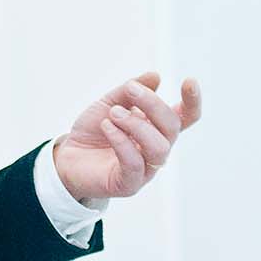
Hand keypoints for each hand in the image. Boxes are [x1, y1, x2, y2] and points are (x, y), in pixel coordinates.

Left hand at [53, 72, 201, 202]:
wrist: (68, 156)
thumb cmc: (94, 130)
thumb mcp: (110, 103)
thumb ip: (130, 91)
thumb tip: (155, 76)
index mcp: (157, 128)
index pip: (185, 117)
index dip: (192, 101)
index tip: (189, 81)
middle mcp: (157, 148)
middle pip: (172, 127)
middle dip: (153, 104)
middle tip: (130, 89)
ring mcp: (146, 169)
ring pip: (159, 147)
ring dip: (136, 124)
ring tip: (114, 113)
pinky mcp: (129, 184)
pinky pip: (134, 163)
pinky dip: (121, 141)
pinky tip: (107, 127)